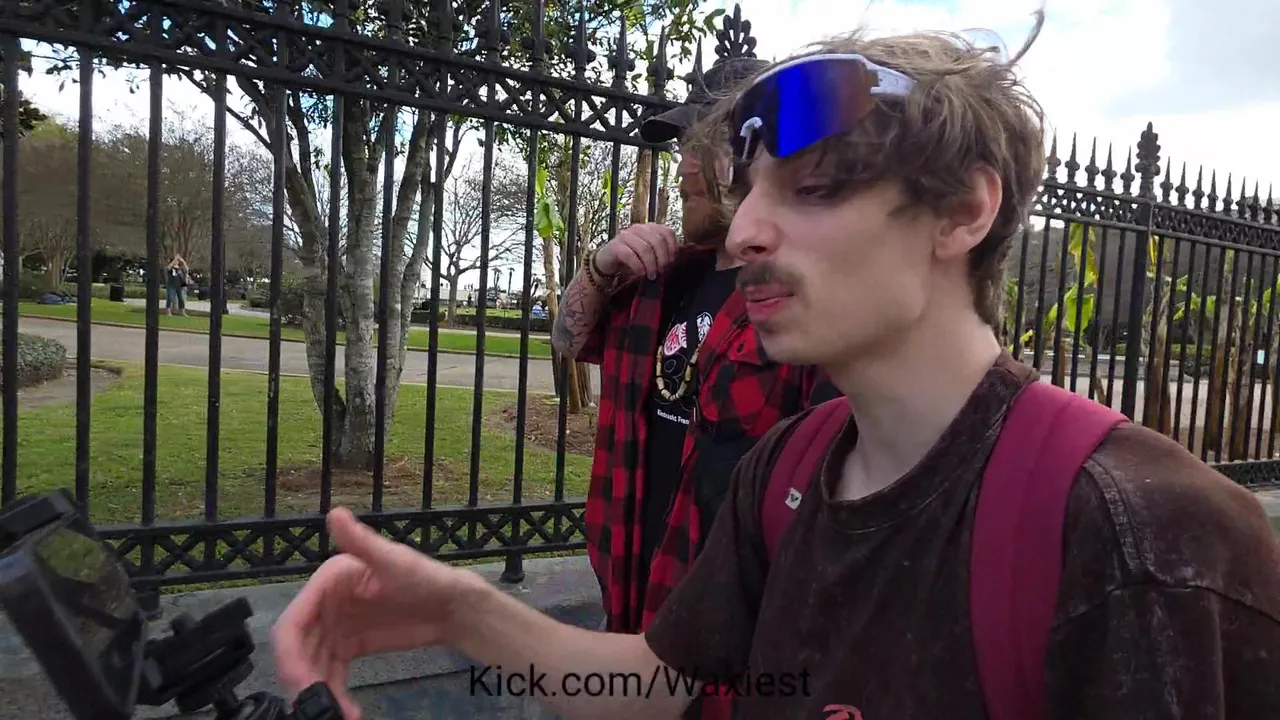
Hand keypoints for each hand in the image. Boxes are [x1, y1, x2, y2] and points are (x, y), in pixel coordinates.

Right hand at [270, 507, 480, 719]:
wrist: (452, 606)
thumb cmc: (425, 577)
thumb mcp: (394, 561)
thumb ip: (363, 542)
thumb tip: (335, 513)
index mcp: (328, 580)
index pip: (294, 621)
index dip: (291, 656)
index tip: (302, 686)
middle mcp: (325, 603)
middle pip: (297, 649)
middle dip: (303, 681)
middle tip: (318, 709)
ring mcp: (335, 627)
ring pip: (311, 666)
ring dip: (317, 692)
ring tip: (337, 716)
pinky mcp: (348, 647)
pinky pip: (329, 674)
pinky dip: (332, 693)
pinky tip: (346, 711)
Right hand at [594, 223, 679, 279]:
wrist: (607, 263)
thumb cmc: (631, 259)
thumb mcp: (649, 255)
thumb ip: (661, 252)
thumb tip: (674, 259)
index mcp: (648, 228)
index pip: (667, 232)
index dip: (672, 247)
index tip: (671, 262)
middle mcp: (638, 228)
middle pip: (657, 240)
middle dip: (662, 258)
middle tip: (661, 271)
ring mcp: (625, 235)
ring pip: (645, 248)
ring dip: (651, 265)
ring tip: (652, 275)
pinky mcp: (615, 246)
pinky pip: (630, 256)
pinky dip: (638, 267)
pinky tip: (641, 274)